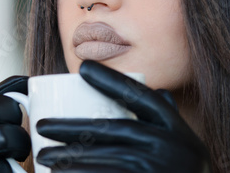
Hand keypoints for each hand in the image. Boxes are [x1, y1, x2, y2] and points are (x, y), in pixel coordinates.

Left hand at [35, 60, 210, 171]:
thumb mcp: (186, 143)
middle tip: (43, 126)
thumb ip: (170, 119)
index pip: (142, 97)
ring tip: (44, 154)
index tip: (82, 68)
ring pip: (106, 157)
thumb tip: (160, 91)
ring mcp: (158, 168)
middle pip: (113, 129)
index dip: (111, 80)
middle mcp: (170, 146)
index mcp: (176, 128)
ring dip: (70, 156)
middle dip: (72, 127)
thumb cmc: (186, 172)